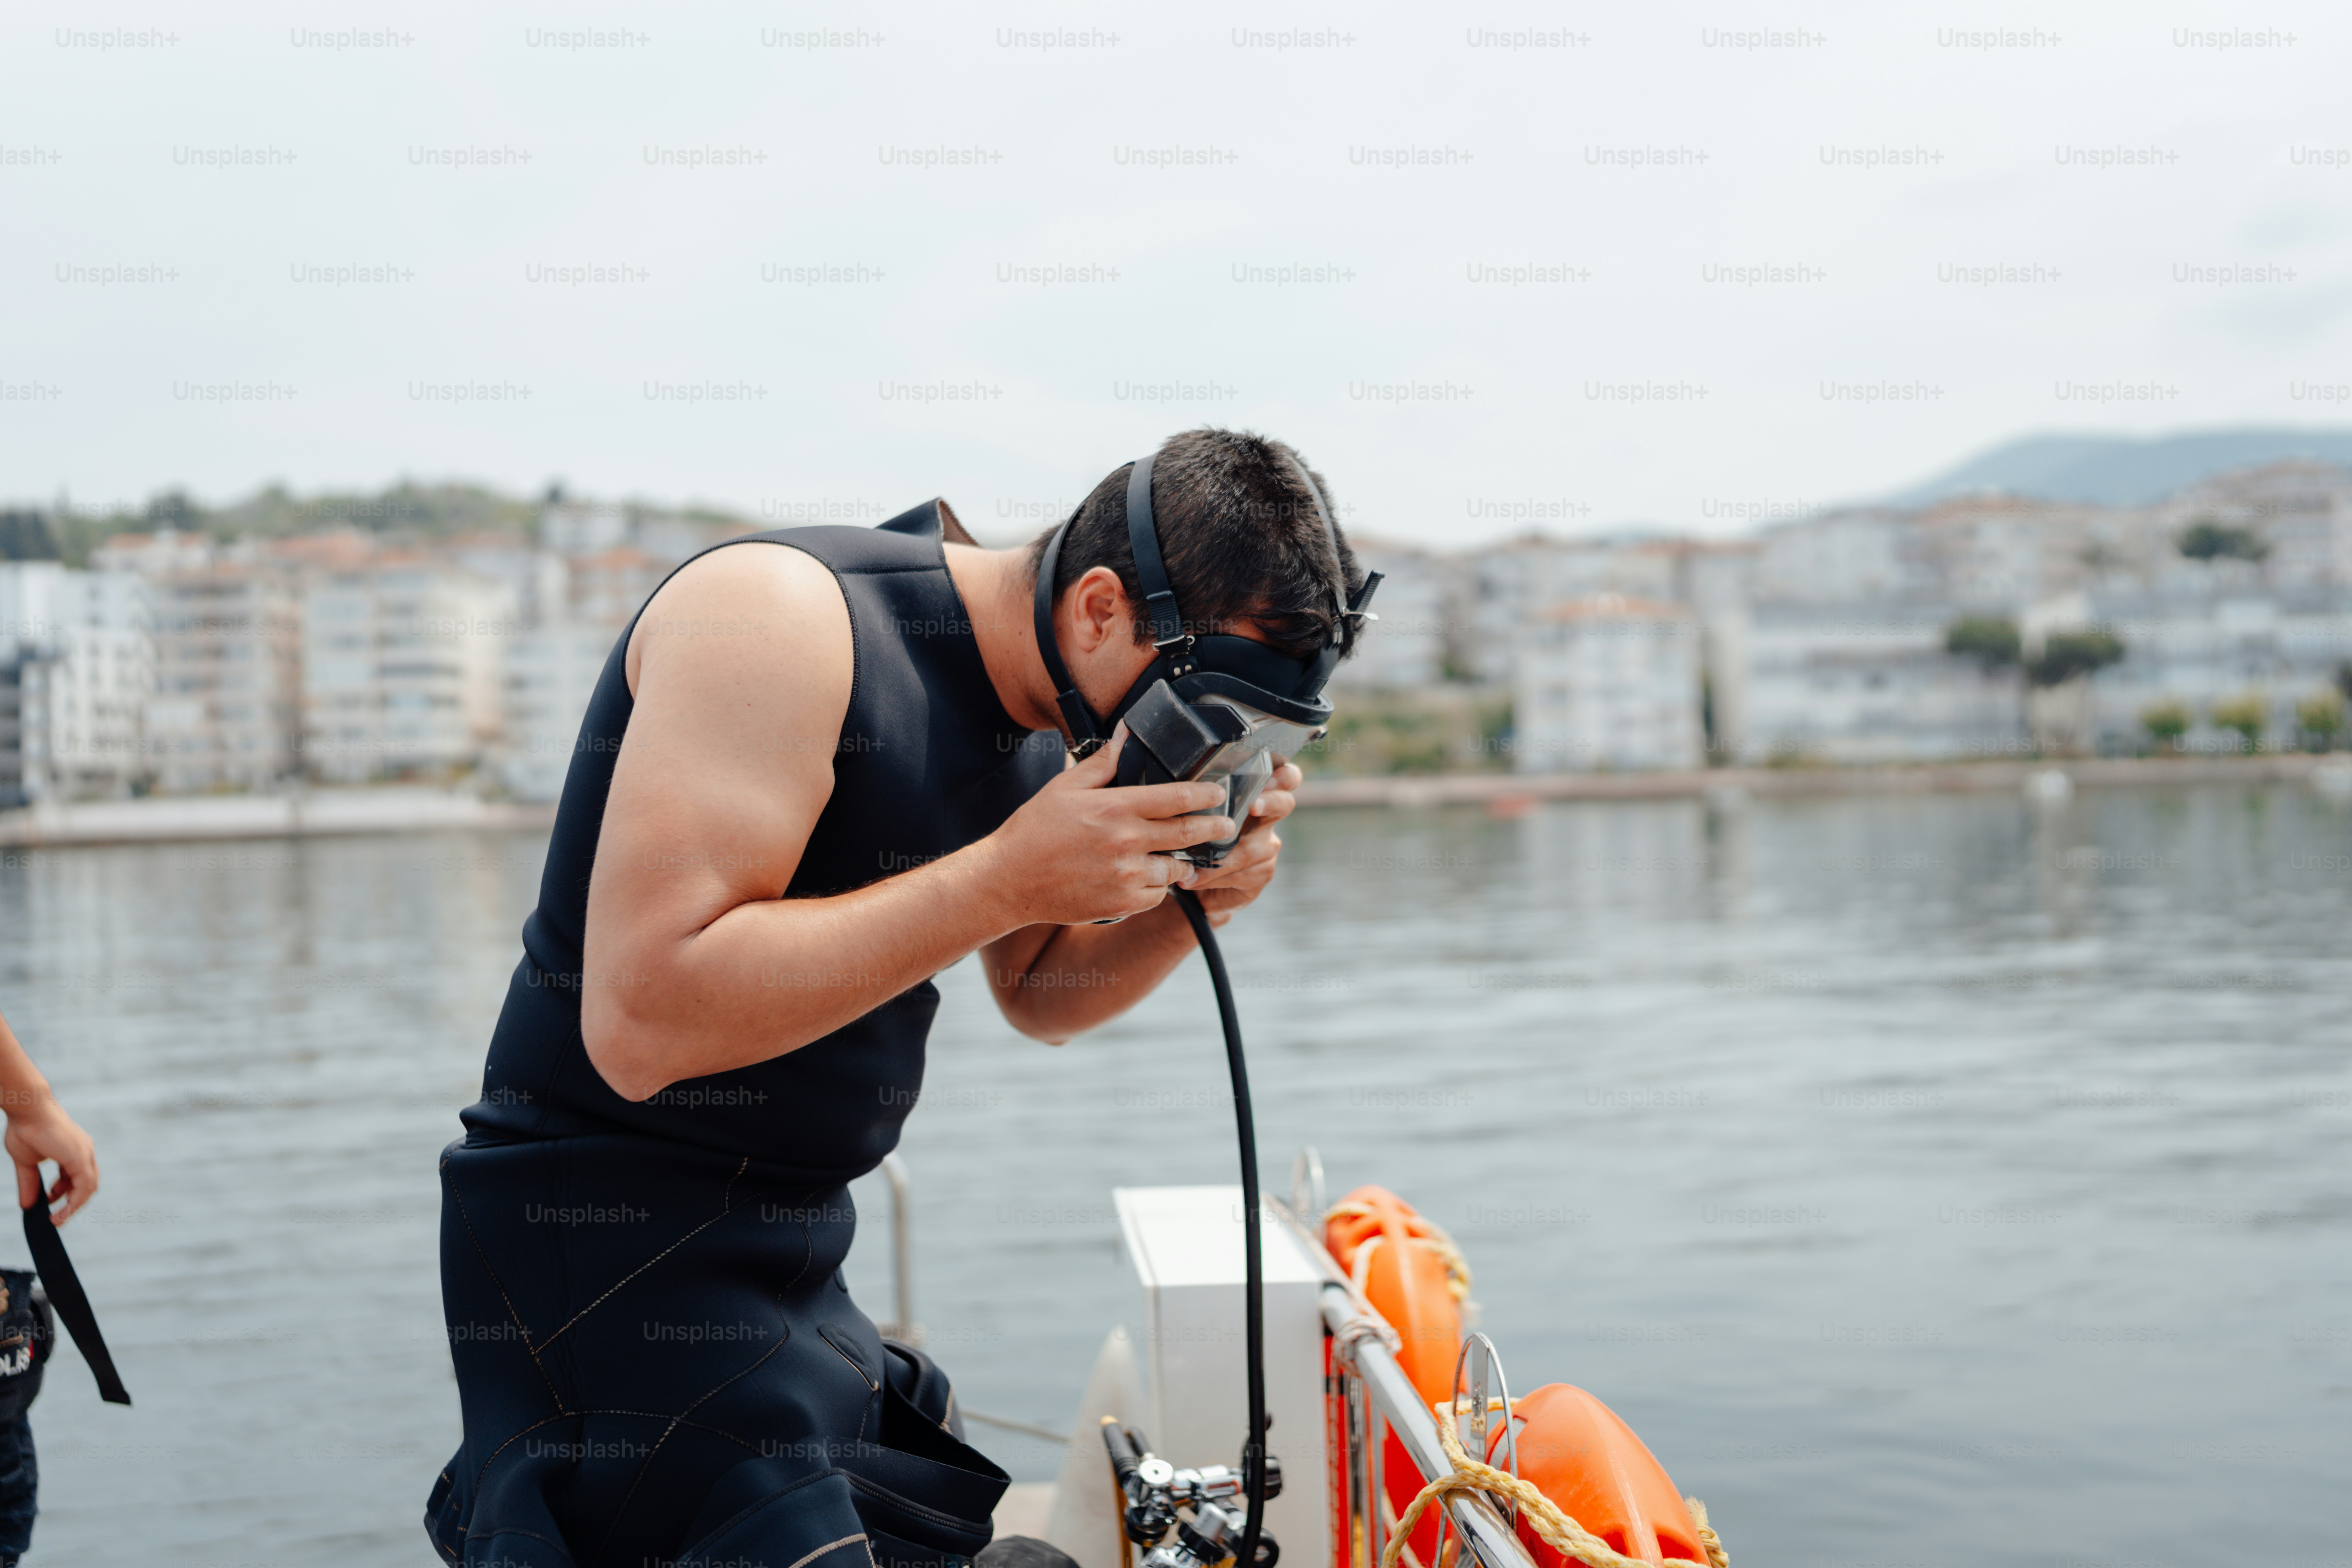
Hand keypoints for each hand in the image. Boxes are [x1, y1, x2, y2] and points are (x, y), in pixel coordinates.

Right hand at [6, 1101, 98, 1224]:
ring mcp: (85, 1154)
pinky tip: (60, 1213)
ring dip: (73, 1206)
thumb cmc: (25, 1129)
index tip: (51, 1205)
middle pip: (86, 1184)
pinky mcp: (81, 1157)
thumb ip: (30, 1183)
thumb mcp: (27, 1163)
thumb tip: (27, 1206)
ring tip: (56, 1219)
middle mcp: (84, 1152)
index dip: (65, 1193)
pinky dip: (74, 1202)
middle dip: (71, 1202)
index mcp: (74, 1151)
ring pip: (88, 1187)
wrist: (28, 1111)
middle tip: (55, 1216)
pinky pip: (85, 1186)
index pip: (77, 1177)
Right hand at [981, 726, 1235, 925]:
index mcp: (1116, 807)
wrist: (1009, 880)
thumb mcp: (1065, 787)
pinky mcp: (1122, 903)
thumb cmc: (1035, 829)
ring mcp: (1126, 875)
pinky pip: (1157, 895)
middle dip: (1214, 827)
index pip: (1176, 796)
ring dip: (1183, 861)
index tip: (1220, 793)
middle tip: (1228, 824)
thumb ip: (1102, 762)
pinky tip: (1150, 878)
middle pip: (1187, 832)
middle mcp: (1126, 841)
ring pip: (1175, 868)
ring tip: (1186, 857)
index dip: (1205, 794)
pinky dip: (1158, 887)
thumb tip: (1126, 732)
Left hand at [1181, 757, 1302, 926]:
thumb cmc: (1194, 841)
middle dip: (1271, 802)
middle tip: (1254, 806)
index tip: (1270, 776)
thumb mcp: (1194, 817)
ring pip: (1252, 849)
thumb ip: (1200, 803)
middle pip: (1284, 804)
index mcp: (1253, 798)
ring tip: (1191, 865)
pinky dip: (1214, 877)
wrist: (1193, 883)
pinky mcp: (1261, 875)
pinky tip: (1194, 880)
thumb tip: (1186, 793)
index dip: (1284, 775)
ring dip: (1219, 858)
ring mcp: (1266, 848)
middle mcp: (1266, 822)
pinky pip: (1241, 874)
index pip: (1283, 779)